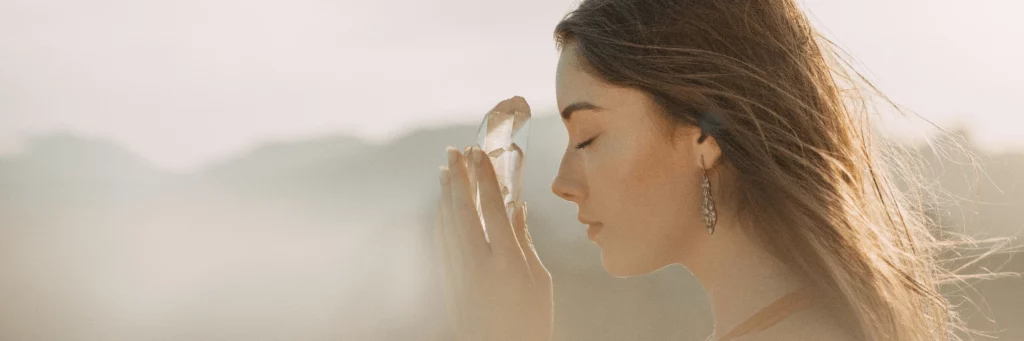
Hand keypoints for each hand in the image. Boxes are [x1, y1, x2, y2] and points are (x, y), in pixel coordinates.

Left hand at [435, 146, 552, 340]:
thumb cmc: (530, 322)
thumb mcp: (539, 282)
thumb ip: (525, 242)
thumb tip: (516, 209)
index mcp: (507, 263)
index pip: (493, 209)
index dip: (485, 177)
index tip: (479, 152)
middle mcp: (478, 266)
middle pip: (463, 210)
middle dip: (458, 176)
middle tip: (455, 150)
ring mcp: (457, 275)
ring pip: (446, 223)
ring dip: (445, 194)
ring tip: (445, 169)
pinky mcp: (446, 284)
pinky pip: (440, 243)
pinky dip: (440, 219)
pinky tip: (441, 206)